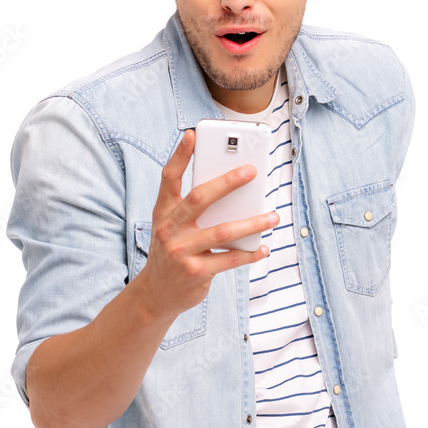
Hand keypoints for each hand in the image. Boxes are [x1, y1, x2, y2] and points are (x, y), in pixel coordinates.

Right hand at [138, 128, 278, 321]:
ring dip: (252, 222)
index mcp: (162, 213)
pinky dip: (250, 254)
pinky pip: (230, 260)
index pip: (169, 178)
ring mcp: (181, 251)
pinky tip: (263, 248)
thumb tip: (233, 194)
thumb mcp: (171, 227)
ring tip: (273, 216)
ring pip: (223, 231)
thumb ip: (192, 210)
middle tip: (251, 171)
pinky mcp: (196, 272)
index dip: (179, 155)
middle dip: (227, 182)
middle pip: (200, 198)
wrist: (155, 294)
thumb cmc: (171, 252)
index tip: (192, 134)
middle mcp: (169, 229)